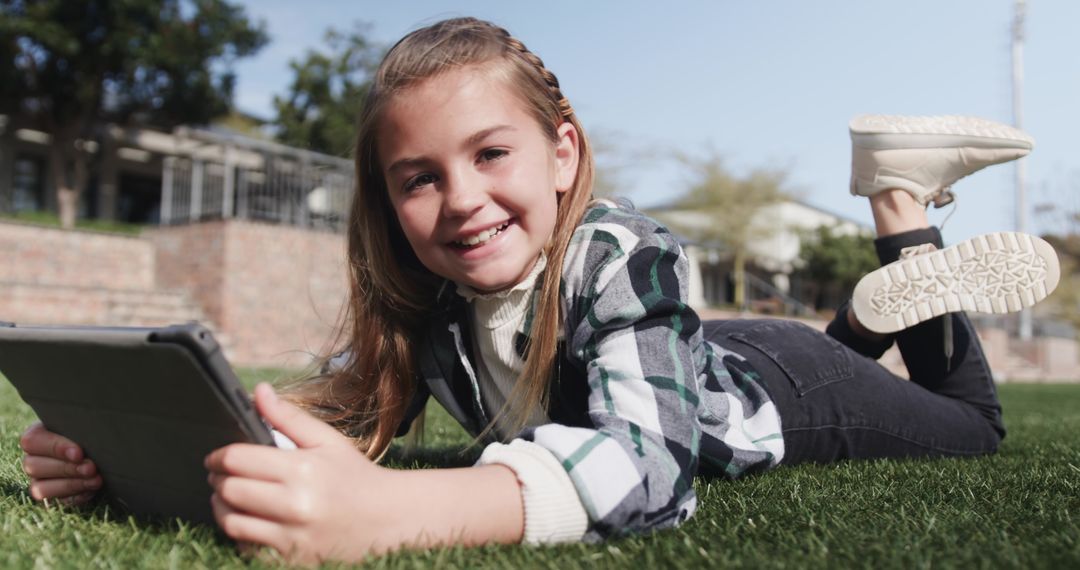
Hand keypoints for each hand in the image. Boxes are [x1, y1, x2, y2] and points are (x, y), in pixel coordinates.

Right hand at [19, 422, 101, 504]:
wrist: (107, 448)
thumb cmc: (94, 431)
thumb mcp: (86, 425)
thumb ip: (81, 428)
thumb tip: (86, 439)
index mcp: (37, 436)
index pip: (32, 441)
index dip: (55, 448)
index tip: (79, 453)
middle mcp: (33, 459)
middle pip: (34, 466)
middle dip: (67, 468)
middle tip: (91, 468)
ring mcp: (39, 480)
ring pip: (40, 488)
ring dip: (71, 485)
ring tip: (96, 480)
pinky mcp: (53, 496)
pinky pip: (57, 502)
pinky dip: (76, 497)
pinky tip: (92, 490)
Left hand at [205, 383, 402, 563]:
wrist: (388, 520)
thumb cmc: (355, 476)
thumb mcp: (327, 441)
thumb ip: (288, 416)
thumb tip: (258, 391)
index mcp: (302, 469)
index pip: (237, 459)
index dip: (218, 455)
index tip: (215, 456)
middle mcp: (295, 505)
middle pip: (230, 490)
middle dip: (217, 480)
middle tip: (220, 475)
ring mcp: (292, 536)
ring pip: (232, 522)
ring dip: (222, 507)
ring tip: (228, 497)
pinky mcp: (291, 558)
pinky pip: (247, 546)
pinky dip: (240, 532)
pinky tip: (248, 520)